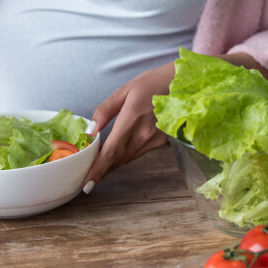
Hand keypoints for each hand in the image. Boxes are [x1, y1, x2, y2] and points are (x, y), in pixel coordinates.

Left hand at [81, 62, 174, 192]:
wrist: (183, 85)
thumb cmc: (152, 83)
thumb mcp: (125, 90)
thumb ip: (105, 110)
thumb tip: (91, 131)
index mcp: (131, 119)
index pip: (111, 152)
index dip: (97, 169)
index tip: (86, 185)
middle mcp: (144, 135)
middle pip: (118, 160)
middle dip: (101, 171)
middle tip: (85, 179)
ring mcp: (154, 141)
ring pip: (127, 158)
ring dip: (112, 165)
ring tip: (97, 168)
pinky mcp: (160, 142)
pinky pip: (137, 153)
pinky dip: (124, 156)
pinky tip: (116, 155)